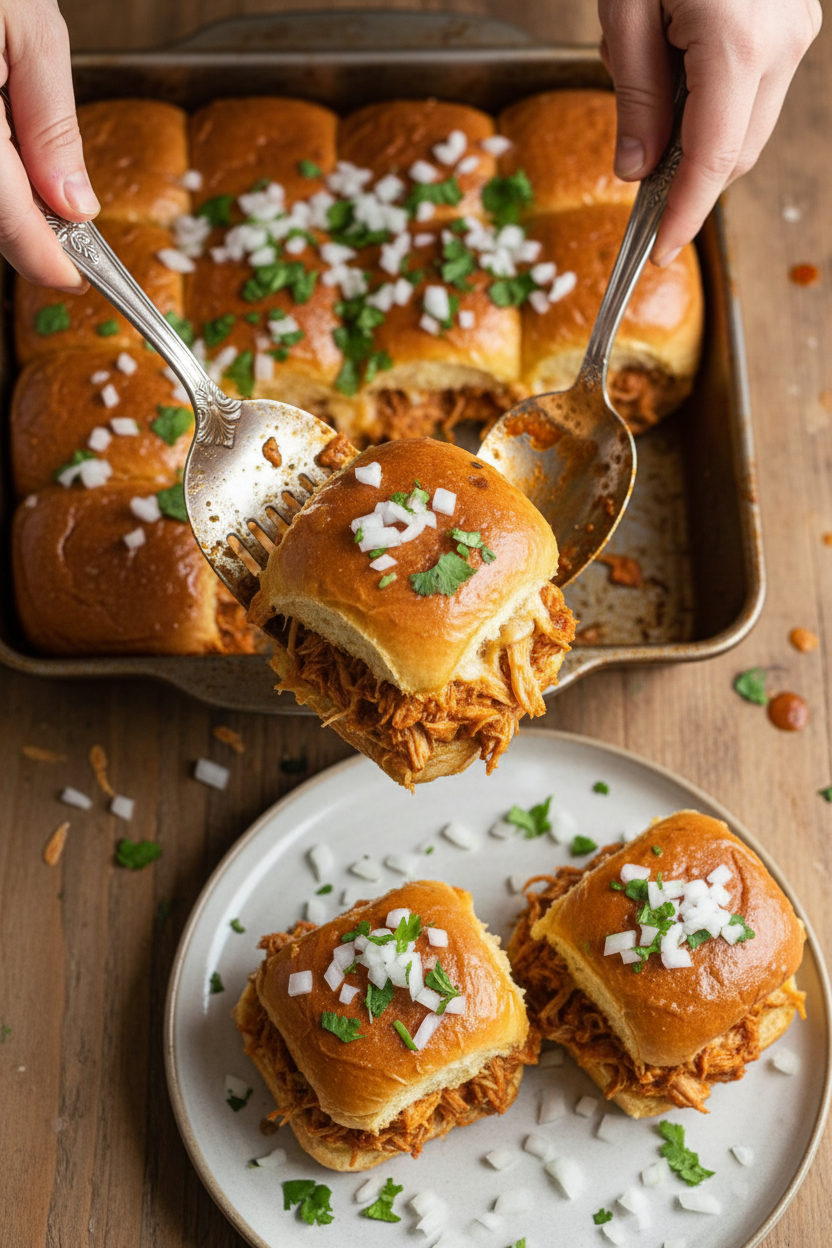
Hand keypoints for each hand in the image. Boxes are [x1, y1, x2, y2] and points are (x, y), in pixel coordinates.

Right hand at [0, 0, 98, 289]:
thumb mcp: (29, 28)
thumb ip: (51, 123)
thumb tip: (76, 203)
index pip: (8, 219)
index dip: (44, 257)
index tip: (74, 278)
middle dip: (23, 224)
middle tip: (64, 235)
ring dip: (5, 196)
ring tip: (29, 163)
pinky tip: (4, 137)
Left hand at [598, 0, 821, 263]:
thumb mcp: (627, 8)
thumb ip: (636, 96)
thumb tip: (636, 170)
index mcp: (739, 43)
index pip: (714, 160)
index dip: (684, 214)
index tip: (657, 253)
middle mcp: (783, 42)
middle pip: (738, 151)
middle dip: (687, 177)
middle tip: (635, 173)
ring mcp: (797, 29)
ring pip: (749, 122)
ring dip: (700, 134)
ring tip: (651, 78)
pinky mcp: (795, 18)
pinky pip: (755, 87)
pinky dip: (715, 101)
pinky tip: (677, 60)